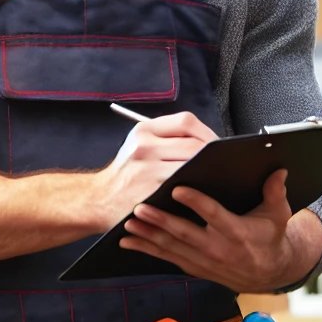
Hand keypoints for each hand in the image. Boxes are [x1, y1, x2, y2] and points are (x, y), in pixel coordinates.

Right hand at [90, 112, 216, 230]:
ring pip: (190, 168)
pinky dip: (196, 191)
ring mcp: (145, 172)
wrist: (96, 200)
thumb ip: (167, 138)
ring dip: (207, 174)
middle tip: (224, 164)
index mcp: (143, 131)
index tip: (217, 144)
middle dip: (213, 156)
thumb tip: (210, 141)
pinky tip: (203, 194)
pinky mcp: (148, 195)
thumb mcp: (138, 145)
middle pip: (193, 146)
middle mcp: (143, 148)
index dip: (207, 133)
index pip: (185, 122)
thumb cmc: (126, 173)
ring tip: (218, 178)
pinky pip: (182, 190)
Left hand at [119, 170, 321, 291]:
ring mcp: (203, 261)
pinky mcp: (194, 268)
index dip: (195, 202)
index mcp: (237, 232)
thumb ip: (276, 192)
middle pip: (184, 233)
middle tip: (140, 207)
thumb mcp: (278, 215)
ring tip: (129, 222)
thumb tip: (279, 170)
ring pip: (171, 247)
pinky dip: (147, 250)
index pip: (213, 215)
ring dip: (148, 235)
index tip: (177, 189)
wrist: (267, 273)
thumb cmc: (270, 238)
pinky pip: (167, 258)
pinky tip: (129, 241)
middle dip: (160, 221)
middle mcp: (218, 249)